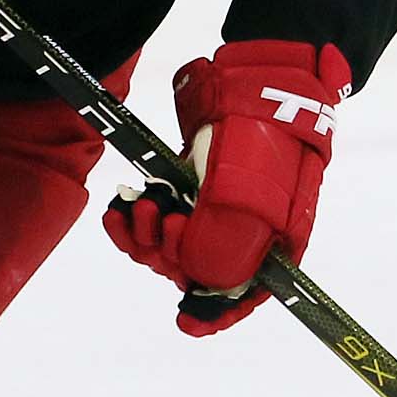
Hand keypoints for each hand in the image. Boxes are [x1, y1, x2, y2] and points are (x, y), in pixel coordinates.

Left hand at [101, 39, 350, 335]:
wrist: (261, 74)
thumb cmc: (266, 136)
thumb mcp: (248, 200)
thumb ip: (221, 247)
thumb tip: (193, 276)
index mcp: (274, 241)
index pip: (247, 293)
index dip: (217, 314)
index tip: (188, 323)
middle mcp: (245, 227)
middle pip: (197, 269)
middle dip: (168, 256)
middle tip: (158, 220)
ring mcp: (215, 203)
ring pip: (169, 244)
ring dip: (146, 236)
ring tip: (139, 205)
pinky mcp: (189, 181)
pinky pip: (156, 214)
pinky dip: (134, 217)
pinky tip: (121, 206)